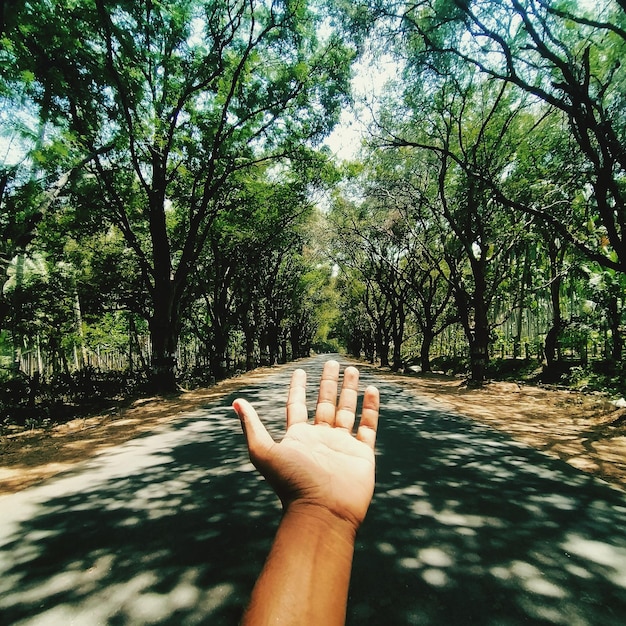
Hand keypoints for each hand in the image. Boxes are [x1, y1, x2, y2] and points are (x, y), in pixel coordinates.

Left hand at [233, 360, 379, 530]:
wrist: (323, 512)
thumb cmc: (292, 483)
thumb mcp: (264, 452)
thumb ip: (252, 426)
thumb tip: (235, 402)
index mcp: (298, 437)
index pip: (298, 406)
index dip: (298, 388)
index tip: (302, 371)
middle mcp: (320, 439)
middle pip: (325, 404)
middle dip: (328, 383)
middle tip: (332, 362)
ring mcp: (342, 445)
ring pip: (347, 411)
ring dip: (349, 390)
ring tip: (352, 370)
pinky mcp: (361, 453)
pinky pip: (367, 426)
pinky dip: (370, 409)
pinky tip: (371, 390)